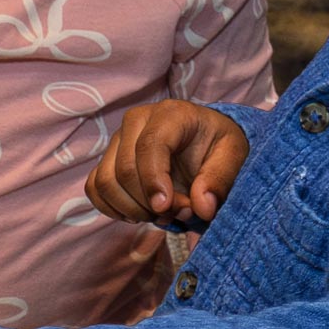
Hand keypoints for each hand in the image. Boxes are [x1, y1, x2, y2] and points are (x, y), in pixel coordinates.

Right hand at [86, 101, 249, 225]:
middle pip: (125, 170)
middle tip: (180, 213)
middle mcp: (137, 121)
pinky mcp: (107, 159)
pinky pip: (94, 188)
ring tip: (163, 214)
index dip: (153, 181)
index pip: (150, 145)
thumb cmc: (218, 146)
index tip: (166, 208)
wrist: (205, 144)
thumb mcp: (233, 157)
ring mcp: (118, 140)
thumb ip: (220, 179)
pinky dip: (113, 209)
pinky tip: (139, 213)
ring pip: (105, 182)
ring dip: (132, 209)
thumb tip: (202, 207)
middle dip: (150, 203)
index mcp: (171, 114)